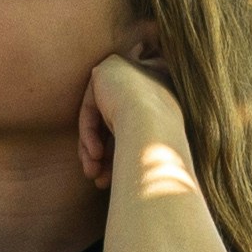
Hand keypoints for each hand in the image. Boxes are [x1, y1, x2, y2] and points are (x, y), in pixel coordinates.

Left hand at [78, 48, 182, 188]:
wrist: (155, 128)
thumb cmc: (159, 148)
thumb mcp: (145, 150)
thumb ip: (129, 150)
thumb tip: (107, 171)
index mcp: (162, 98)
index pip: (131, 127)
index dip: (119, 153)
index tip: (110, 179)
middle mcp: (146, 80)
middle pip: (114, 124)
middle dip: (103, 156)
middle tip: (99, 180)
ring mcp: (125, 72)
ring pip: (100, 119)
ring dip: (92, 151)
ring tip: (93, 175)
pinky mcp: (104, 71)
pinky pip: (90, 108)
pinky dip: (89, 134)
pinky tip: (95, 156)